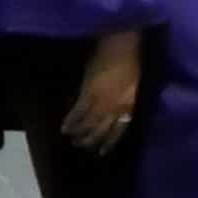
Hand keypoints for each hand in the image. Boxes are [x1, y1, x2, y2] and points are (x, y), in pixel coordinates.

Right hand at [63, 29, 144, 152]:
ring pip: (89, 124)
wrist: (121, 46)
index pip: (119, 130)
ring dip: (80, 133)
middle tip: (82, 147)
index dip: (110, 142)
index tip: (102, 151)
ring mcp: (101, 102)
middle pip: (102, 130)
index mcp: (129, 105)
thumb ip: (125, 99)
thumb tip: (118, 110)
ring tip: (72, 140)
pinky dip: (71, 120)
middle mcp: (115, 108)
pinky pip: (78, 112)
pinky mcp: (88, 93)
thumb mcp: (133, 84)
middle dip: (92, 140)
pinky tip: (64, 127)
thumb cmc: (130, 60)